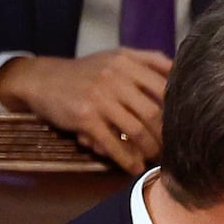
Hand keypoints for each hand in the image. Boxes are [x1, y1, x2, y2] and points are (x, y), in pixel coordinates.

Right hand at [0, 49, 172, 174]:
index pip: (164, 87)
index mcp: (126, 62)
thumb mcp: (115, 56)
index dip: (176, 109)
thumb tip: (180, 69)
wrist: (41, 79)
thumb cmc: (85, 72)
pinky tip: (134, 168)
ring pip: (137, 130)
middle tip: (171, 148)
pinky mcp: (85, 118)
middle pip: (154, 113)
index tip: (182, 124)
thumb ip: (148, 60)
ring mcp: (100, 98)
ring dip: (149, 150)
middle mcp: (115, 77)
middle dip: (165, 135)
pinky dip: (127, 160)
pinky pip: (113, 144)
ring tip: (153, 158)